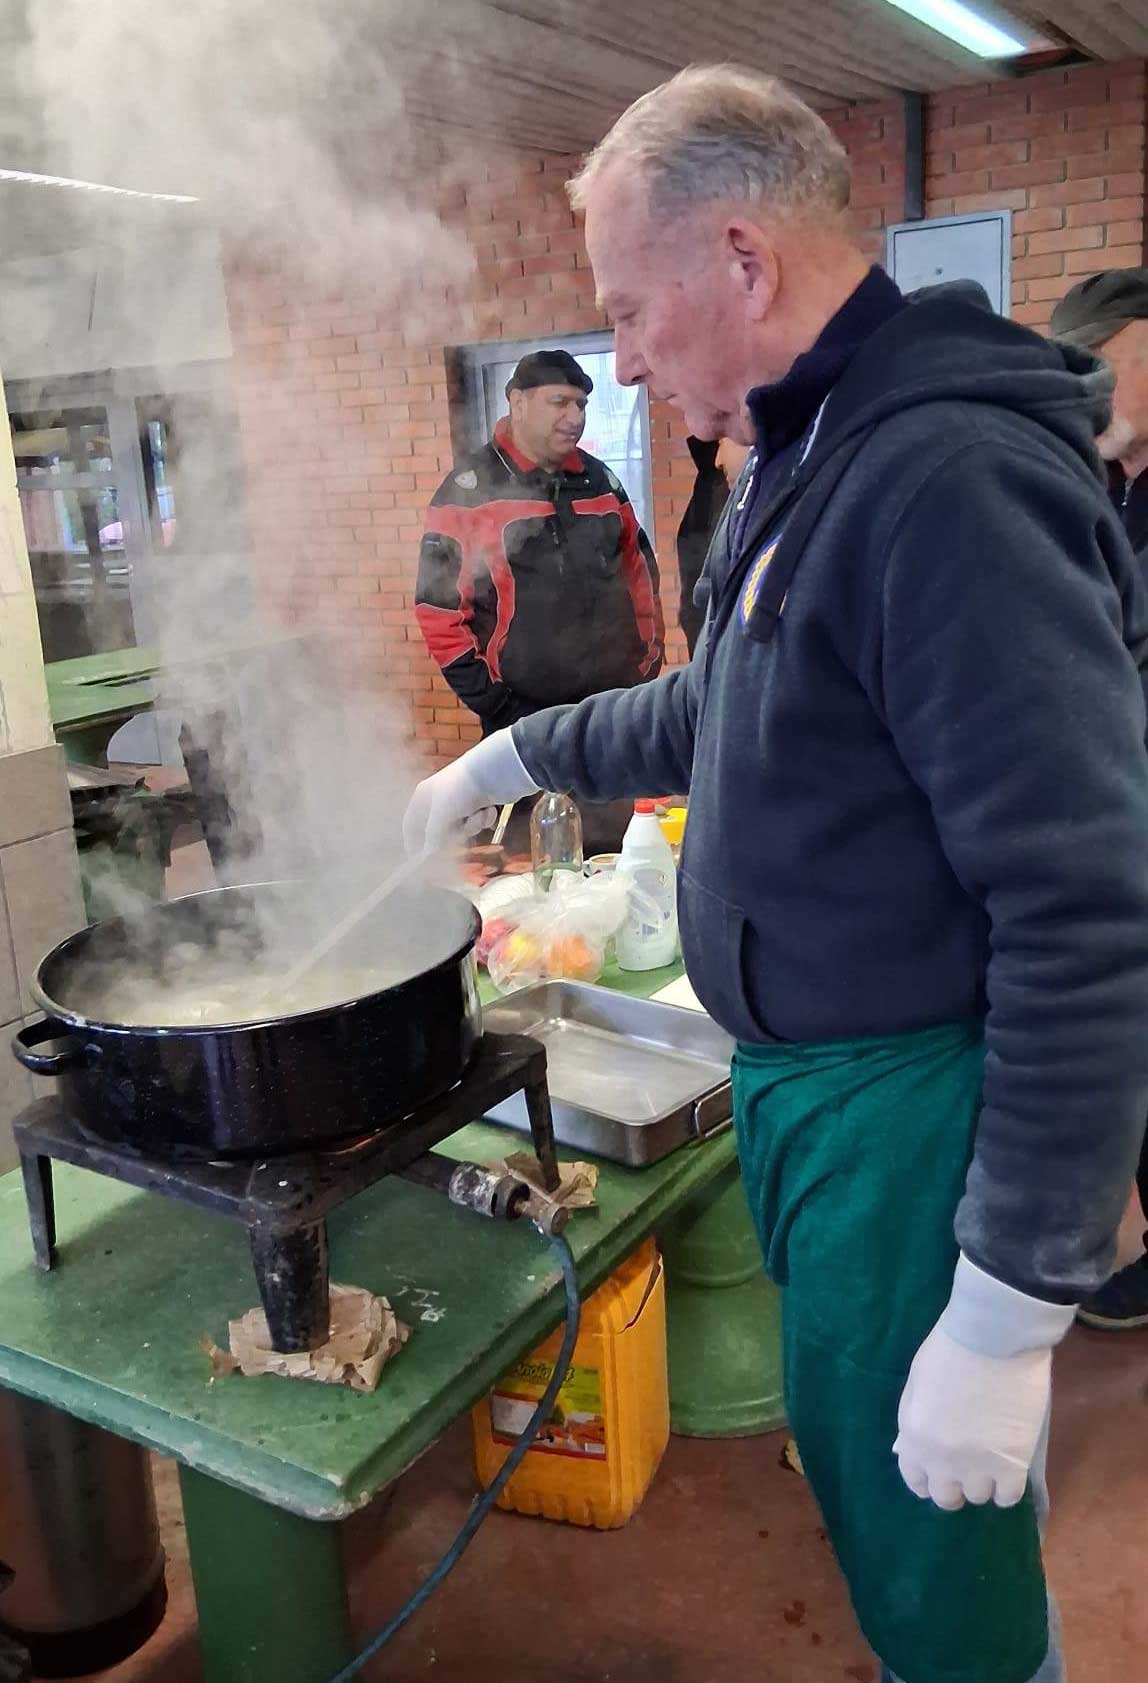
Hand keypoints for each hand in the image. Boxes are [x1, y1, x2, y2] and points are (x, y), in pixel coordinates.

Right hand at [403, 729, 538, 854]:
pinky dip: (483, 819)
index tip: (418, 861)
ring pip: (462, 829)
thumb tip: (429, 853)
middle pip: (439, 831)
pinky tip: (488, 808)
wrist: (495, 770)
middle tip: (459, 838)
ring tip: (478, 814)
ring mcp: (460, 801)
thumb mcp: (441, 815)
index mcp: (423, 797)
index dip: (413, 843)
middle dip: (452, 835)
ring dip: (471, 826)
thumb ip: (433, 837)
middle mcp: (439, 799)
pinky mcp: (478, 804)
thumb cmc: (461, 789)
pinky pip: (477, 822)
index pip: (411, 824)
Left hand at [894, 1325, 1050, 1510]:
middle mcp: (942, 1461)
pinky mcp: (1013, 1464)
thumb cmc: (949, 1349)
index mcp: (914, 1438)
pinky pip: (1009, 1497)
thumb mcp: (917, 1383)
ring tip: (991, 1461)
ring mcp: (979, 1466)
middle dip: (954, 1487)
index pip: (915, 1480)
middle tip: (966, 1469)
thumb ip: (916, 1418)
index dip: (927, 1479)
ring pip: (979, 1497)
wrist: (992, 1338)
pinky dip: (1008, 1488)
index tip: (938, 1473)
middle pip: (946, 1497)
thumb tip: (920, 1443)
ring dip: (983, 1482)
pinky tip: (1009, 1469)